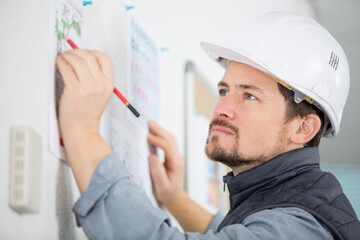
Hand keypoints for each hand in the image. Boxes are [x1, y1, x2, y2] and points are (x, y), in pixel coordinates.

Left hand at [56, 49, 113, 191]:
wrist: (82, 130)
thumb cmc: (88, 114)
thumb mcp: (101, 96)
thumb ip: (98, 80)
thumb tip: (84, 61)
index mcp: (108, 85)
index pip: (106, 60)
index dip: (94, 52)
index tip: (85, 52)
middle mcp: (100, 85)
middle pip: (90, 57)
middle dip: (78, 51)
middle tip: (70, 53)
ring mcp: (87, 88)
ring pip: (78, 61)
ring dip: (68, 55)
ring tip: (63, 57)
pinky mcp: (74, 91)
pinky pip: (66, 70)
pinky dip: (61, 63)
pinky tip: (59, 63)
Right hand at [147, 121, 185, 206]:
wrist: (175, 198)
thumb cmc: (168, 193)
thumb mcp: (161, 186)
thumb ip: (157, 172)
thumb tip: (152, 157)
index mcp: (176, 164)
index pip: (168, 147)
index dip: (158, 140)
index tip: (148, 136)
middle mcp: (178, 158)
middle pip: (171, 139)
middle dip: (160, 130)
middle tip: (148, 122)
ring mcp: (176, 156)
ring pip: (170, 139)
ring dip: (161, 131)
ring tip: (150, 124)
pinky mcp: (172, 157)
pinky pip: (167, 143)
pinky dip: (160, 136)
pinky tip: (153, 133)